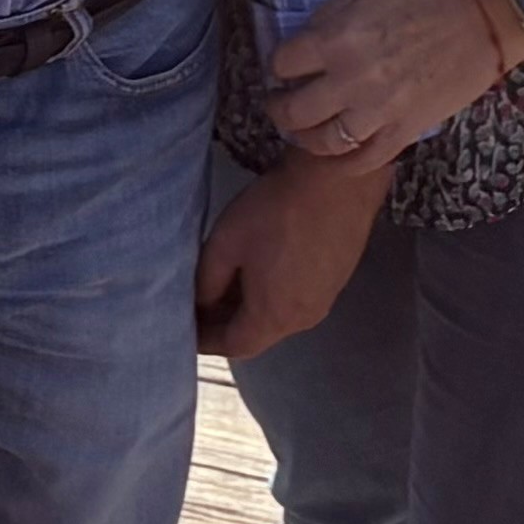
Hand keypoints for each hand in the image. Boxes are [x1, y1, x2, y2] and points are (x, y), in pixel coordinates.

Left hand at [195, 152, 389, 360]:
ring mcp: (326, 300)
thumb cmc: (275, 211)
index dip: (205, 340)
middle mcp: (303, 319)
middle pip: (258, 334)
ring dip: (251, 308)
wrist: (338, 178)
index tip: (184, 329)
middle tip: (200, 304)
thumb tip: (201, 304)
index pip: (233, 345)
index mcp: (273, 317)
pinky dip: (274, 295)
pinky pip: (298, 299)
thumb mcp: (226, 243)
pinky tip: (263, 270)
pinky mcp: (338, 279)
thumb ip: (206, 281)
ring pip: (279, 317)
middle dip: (226, 323)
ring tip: (226, 285)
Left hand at [264, 0, 511, 174]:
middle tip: (278, 103)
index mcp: (336, 40)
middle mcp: (350, 81)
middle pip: (294, 110)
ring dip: (304, 138)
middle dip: (277, 108)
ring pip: (324, 141)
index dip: (278, 65)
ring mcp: (377, 111)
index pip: (282, 62)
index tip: (282, 67)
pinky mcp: (403, 131)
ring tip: (301, 131)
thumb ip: (327, 18)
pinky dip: (344, 163)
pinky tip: (335, 157)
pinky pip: (365, 160)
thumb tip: (304, 44)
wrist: (478, 20)